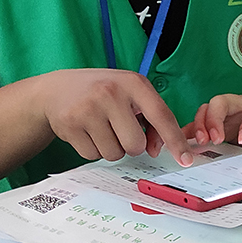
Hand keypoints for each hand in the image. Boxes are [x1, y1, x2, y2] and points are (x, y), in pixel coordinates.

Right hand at [33, 69, 190, 164]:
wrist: (56, 89)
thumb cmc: (102, 93)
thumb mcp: (130, 95)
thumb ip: (151, 120)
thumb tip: (156, 151)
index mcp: (133, 83)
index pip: (162, 116)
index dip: (175, 140)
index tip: (186, 159)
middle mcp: (110, 93)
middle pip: (136, 145)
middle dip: (131, 145)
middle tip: (120, 129)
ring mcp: (88, 109)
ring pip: (114, 154)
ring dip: (111, 148)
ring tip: (101, 127)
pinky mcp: (69, 125)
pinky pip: (93, 155)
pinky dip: (93, 149)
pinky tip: (86, 130)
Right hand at [185, 90, 241, 151]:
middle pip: (223, 102)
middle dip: (215, 119)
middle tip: (213, 139)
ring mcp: (229, 114)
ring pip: (208, 110)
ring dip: (201, 125)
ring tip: (199, 143)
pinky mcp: (219, 125)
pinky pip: (201, 124)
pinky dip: (191, 131)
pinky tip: (185, 143)